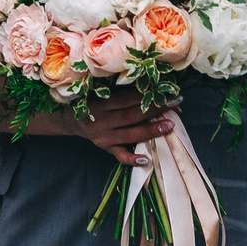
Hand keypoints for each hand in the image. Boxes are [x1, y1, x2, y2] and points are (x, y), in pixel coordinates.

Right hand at [27, 90, 173, 168]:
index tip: (167, 90)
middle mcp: (101, 120)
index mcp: (100, 103)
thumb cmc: (90, 100)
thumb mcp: (99, 91)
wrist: (70, 119)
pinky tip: (146, 160)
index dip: (148, 94)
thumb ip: (119, 90)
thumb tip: (149, 86)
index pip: (128, 99)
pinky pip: (119, 155)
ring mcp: (103, 137)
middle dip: (156, 110)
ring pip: (130, 134)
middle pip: (132, 116)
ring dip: (151, 131)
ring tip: (170, 126)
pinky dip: (132, 158)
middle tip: (176, 104)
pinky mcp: (104, 148)